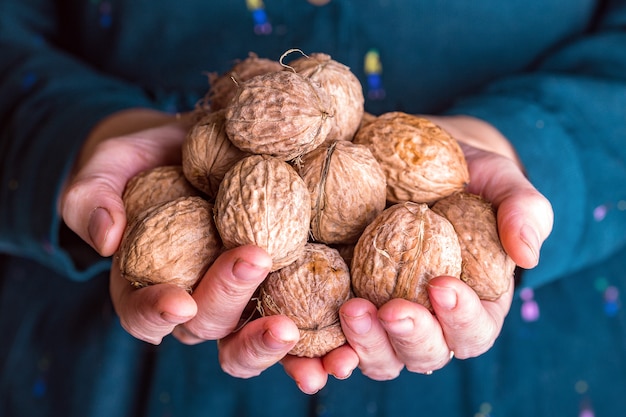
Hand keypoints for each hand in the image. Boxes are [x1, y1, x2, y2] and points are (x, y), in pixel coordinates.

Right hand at [57, 108, 303, 384]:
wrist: (197, 145)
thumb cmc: (147, 159)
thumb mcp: (111, 164)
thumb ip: (92, 195)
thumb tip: (106, 236)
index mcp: (149, 283)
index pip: (143, 310)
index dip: (157, 312)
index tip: (180, 301)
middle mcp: (197, 300)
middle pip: (211, 323)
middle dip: (230, 299)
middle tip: (253, 258)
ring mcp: (243, 297)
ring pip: (257, 335)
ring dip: (285, 346)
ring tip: (320, 347)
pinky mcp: (283, 282)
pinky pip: (303, 316)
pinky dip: (325, 337)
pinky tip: (350, 345)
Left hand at [289, 115, 553, 382]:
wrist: (409, 158)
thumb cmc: (464, 173)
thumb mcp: (499, 180)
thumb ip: (523, 210)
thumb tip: (529, 255)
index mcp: (469, 302)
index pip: (473, 329)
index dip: (461, 318)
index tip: (443, 285)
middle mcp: (425, 319)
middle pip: (422, 353)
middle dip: (409, 337)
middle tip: (392, 309)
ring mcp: (380, 315)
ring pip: (376, 355)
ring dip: (364, 345)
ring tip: (350, 310)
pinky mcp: (340, 300)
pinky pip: (328, 336)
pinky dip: (318, 346)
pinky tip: (300, 330)